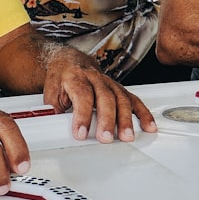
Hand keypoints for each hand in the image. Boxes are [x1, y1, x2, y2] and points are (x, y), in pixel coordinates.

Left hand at [41, 46, 156, 143]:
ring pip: (121, 99)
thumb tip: (52, 126)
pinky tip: (148, 126)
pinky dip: (143, 113)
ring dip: (126, 119)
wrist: (70, 61)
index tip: (81, 133)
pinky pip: (134, 100)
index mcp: (76, 77)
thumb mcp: (50, 91)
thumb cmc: (60, 78)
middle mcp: (95, 79)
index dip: (83, 115)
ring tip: (127, 136)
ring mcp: (110, 83)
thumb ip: (53, 109)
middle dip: (107, 120)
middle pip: (105, 98)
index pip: (82, 96)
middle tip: (106, 138)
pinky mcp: (120, 89)